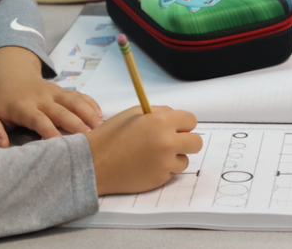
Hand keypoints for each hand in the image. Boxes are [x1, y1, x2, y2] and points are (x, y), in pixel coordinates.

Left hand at [0, 46, 102, 147]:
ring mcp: (54, 93)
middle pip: (62, 112)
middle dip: (77, 125)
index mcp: (24, 107)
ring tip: (101, 128)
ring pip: (74, 101)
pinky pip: (79, 95)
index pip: (39, 120)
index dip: (50, 131)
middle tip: (90, 139)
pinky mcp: (62, 90)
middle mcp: (42, 99)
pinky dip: (90, 103)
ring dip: (88, 113)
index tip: (61, 145)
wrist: (9, 73)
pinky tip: (100, 115)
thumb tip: (1, 146)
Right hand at [85, 106, 202, 194]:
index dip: (183, 123)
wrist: (94, 163)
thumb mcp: (133, 114)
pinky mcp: (160, 179)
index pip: (191, 120)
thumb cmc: (111, 135)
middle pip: (196, 142)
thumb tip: (174, 115)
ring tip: (154, 155)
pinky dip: (164, 169)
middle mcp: (167, 142)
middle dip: (187, 140)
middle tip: (173, 141)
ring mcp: (164, 163)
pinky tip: (147, 165)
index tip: (177, 127)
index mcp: (161, 122)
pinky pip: (172, 172)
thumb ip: (158, 112)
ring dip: (175, 157)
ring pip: (185, 159)